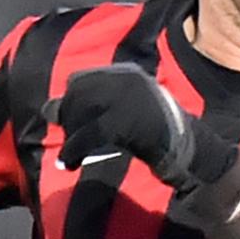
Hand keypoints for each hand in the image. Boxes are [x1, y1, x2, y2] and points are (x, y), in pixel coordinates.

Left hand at [50, 65, 231, 187]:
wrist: (191, 152)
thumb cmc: (158, 137)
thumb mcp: (128, 114)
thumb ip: (94, 109)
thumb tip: (48, 109)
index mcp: (127, 74)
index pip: (81, 80)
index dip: (70, 103)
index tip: (70, 125)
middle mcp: (126, 80)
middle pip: (78, 95)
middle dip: (68, 121)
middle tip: (71, 146)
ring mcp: (128, 99)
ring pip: (81, 113)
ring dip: (71, 139)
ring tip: (68, 159)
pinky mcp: (127, 122)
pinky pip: (89, 134)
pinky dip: (74, 150)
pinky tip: (70, 164)